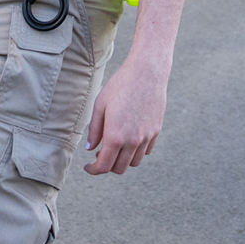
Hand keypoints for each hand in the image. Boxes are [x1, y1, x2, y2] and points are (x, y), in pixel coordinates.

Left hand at [83, 54, 168, 174]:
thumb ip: (95, 130)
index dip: (94, 170)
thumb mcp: (100, 105)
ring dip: (122, 160)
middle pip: (119, 168)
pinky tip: (128, 140)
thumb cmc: (120, 86)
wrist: (147, 73)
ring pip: (133, 163)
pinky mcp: (156, 132)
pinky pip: (145, 152)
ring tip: (114, 147)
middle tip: (98, 155)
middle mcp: (132, 141)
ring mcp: (146, 137)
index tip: (88, 167)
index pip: (104, 166)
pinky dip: (135, 152)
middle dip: (107, 166)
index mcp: (115, 136)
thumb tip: (90, 149)